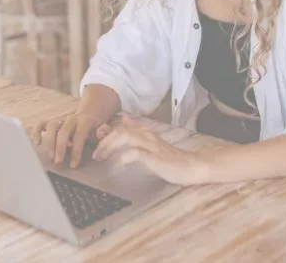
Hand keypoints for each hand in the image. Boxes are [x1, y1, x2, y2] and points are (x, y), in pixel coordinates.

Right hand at [31, 112, 111, 167]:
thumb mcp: (105, 127)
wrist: (93, 107)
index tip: (74, 165)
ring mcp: (62, 119)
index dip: (76, 150)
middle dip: (60, 147)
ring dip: (49, 142)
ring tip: (50, 157)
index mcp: (85, 121)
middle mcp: (72, 119)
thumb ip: (104, 131)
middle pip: (63, 131)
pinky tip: (37, 143)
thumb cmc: (97, 124)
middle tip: (58, 162)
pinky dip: (37, 132)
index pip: (79, 135)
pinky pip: (42, 124)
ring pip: (52, 126)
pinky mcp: (54, 121)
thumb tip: (101, 134)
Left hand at [92, 114, 208, 185]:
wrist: (190, 166)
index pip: (122, 126)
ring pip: (126, 137)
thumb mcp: (150, 142)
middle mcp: (147, 134)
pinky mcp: (155, 157)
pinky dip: (124, 157)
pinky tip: (117, 164)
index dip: (107, 132)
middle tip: (95, 154)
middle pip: (120, 130)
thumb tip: (125, 118)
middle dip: (105, 141)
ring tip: (101, 157)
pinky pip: (136, 153)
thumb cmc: (169, 158)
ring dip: (110, 146)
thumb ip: (137, 130)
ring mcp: (151, 144)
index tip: (96, 140)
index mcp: (145, 131)